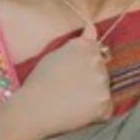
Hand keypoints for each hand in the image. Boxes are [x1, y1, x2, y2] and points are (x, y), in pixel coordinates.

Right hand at [15, 23, 112, 139]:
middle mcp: (97, 60)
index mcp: (86, 46)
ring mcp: (102, 81)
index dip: (86, 64)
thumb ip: (78, 43)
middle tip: (69, 89)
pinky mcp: (104, 102)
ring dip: (93, 96)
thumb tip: (92, 26)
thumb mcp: (55, 53)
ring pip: (103, 89)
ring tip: (71, 101)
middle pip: (102, 70)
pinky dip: (96, 113)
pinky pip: (106, 108)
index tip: (75, 73)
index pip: (97, 51)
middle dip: (91, 79)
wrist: (34, 108)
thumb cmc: (39, 81)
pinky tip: (77, 111)